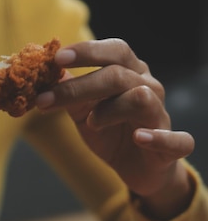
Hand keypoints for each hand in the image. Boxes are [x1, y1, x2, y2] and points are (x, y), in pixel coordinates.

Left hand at [36, 38, 194, 218]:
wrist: (138, 169)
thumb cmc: (111, 134)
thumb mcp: (84, 114)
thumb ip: (70, 95)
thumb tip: (47, 73)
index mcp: (130, 74)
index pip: (114, 51)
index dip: (87, 51)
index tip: (57, 58)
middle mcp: (149, 88)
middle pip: (118, 75)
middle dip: (80, 86)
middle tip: (46, 100)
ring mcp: (161, 116)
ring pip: (141, 98)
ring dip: (111, 109)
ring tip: (91, 123)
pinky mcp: (172, 146)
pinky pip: (174, 139)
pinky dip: (156, 137)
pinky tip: (139, 138)